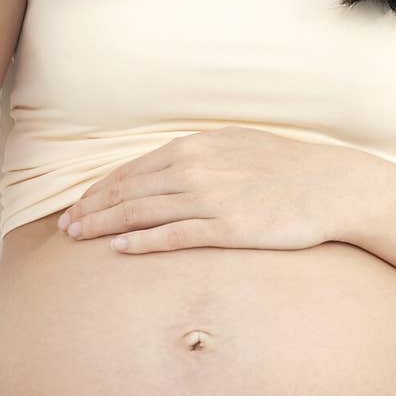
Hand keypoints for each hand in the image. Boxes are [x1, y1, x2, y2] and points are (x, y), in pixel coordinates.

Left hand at [56, 126, 374, 252]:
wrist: (329, 185)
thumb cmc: (285, 168)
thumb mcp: (236, 146)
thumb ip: (199, 155)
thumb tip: (166, 169)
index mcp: (196, 147)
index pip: (133, 170)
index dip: (100, 188)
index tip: (79, 204)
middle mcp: (196, 169)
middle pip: (128, 191)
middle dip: (92, 208)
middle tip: (66, 227)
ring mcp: (211, 198)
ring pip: (142, 212)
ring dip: (105, 225)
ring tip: (80, 238)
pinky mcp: (228, 227)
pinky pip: (175, 236)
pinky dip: (142, 242)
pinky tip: (120, 249)